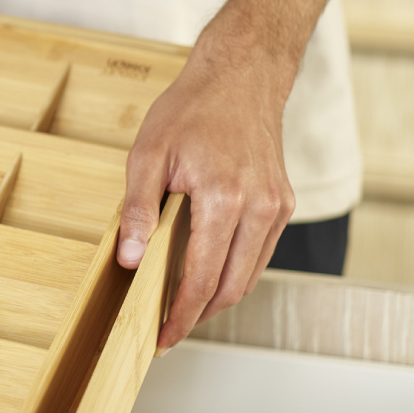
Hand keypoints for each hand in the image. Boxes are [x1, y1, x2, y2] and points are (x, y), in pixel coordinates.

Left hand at [115, 34, 295, 352]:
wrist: (241, 76)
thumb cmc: (192, 109)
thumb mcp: (148, 153)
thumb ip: (139, 210)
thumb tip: (130, 260)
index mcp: (224, 197)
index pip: (201, 277)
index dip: (180, 314)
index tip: (161, 336)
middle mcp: (260, 208)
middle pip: (230, 287)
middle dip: (197, 316)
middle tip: (167, 332)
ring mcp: (277, 207)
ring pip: (249, 276)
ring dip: (217, 299)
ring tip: (182, 310)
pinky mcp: (283, 204)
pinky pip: (259, 255)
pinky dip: (234, 274)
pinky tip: (206, 277)